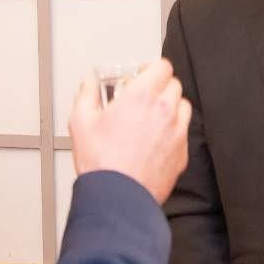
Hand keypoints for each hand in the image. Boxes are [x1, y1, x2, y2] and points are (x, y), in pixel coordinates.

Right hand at [68, 58, 189, 204]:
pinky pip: (183, 131)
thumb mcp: (81, 121)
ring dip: (169, 106)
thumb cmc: (102, 163)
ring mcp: (177, 132)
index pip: (161, 66)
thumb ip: (87, 94)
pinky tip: (155, 138)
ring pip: (182, 106)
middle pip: (173, 84)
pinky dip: (173, 130)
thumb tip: (89, 83)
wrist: (118, 197)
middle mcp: (165, 110)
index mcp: (142, 96)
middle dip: (158, 86)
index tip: (140, 74)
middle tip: (142, 96)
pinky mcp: (182, 152)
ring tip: (150, 117)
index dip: (151, 67)